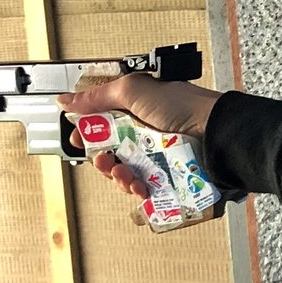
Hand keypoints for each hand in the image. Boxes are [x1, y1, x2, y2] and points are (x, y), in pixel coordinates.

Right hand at [58, 74, 221, 197]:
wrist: (215, 130)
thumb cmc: (181, 105)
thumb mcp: (133, 90)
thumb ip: (97, 97)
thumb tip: (65, 100)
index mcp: (135, 113)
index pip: (103, 128)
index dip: (89, 137)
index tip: (80, 142)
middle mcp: (145, 136)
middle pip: (112, 155)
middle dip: (102, 161)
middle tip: (104, 160)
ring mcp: (157, 159)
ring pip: (126, 175)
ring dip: (117, 177)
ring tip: (124, 175)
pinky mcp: (168, 178)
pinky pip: (145, 190)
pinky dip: (137, 191)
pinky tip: (139, 188)